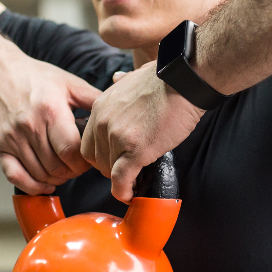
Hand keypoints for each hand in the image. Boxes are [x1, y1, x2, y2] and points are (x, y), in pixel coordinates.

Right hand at [0, 47, 101, 193]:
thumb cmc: (32, 76)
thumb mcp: (67, 82)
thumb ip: (93, 98)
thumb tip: (116, 113)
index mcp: (50, 110)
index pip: (71, 151)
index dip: (84, 162)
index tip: (89, 159)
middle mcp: (29, 126)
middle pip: (56, 167)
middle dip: (72, 172)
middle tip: (78, 166)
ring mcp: (12, 138)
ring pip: (39, 174)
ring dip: (56, 179)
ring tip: (64, 171)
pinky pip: (15, 177)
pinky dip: (32, 186)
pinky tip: (44, 184)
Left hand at [81, 62, 203, 202]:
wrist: (183, 80)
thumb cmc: (166, 78)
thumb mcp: (132, 76)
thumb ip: (121, 82)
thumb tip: (117, 78)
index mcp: (100, 107)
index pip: (88, 142)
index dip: (101, 155)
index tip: (114, 159)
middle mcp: (103, 122)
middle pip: (95, 159)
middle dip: (110, 168)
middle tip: (127, 170)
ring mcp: (117, 137)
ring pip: (109, 171)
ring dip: (120, 179)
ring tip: (134, 181)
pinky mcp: (135, 150)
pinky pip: (121, 179)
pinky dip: (123, 191)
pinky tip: (130, 195)